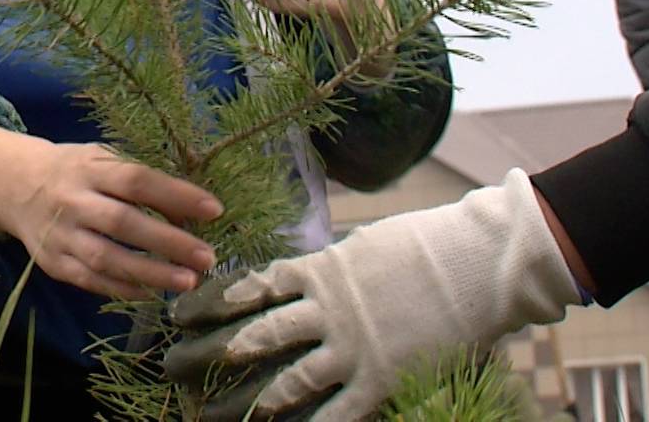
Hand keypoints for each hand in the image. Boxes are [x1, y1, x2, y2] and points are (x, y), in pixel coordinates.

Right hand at [0, 127, 221, 298]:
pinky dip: (124, 289)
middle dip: (169, 242)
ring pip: (107, 258)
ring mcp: (60, 235)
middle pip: (123, 223)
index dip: (176, 195)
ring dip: (151, 273)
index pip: (137, 180)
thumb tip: (191, 210)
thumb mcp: (102, 159)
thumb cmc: (74, 170)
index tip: (214, 210)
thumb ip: (139, 179)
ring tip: (188, 281)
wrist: (12, 185)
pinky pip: (91, 280)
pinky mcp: (53, 263)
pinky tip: (153, 293)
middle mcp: (73, 201)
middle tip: (207, 257)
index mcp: (90, 167)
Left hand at [163, 170, 579, 420]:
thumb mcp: (365, 243)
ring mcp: (352, 348)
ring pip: (284, 382)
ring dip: (244, 404)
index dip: (209, 302)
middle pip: (252, 336)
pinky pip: (334, 414)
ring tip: (208, 418)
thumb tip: (299, 272)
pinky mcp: (380, 379)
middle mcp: (327, 311)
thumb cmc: (426, 245)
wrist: (477, 264)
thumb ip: (328, 263)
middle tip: (171, 368)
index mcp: (321, 270)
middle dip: (206, 354)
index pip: (250, 287)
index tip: (177, 313)